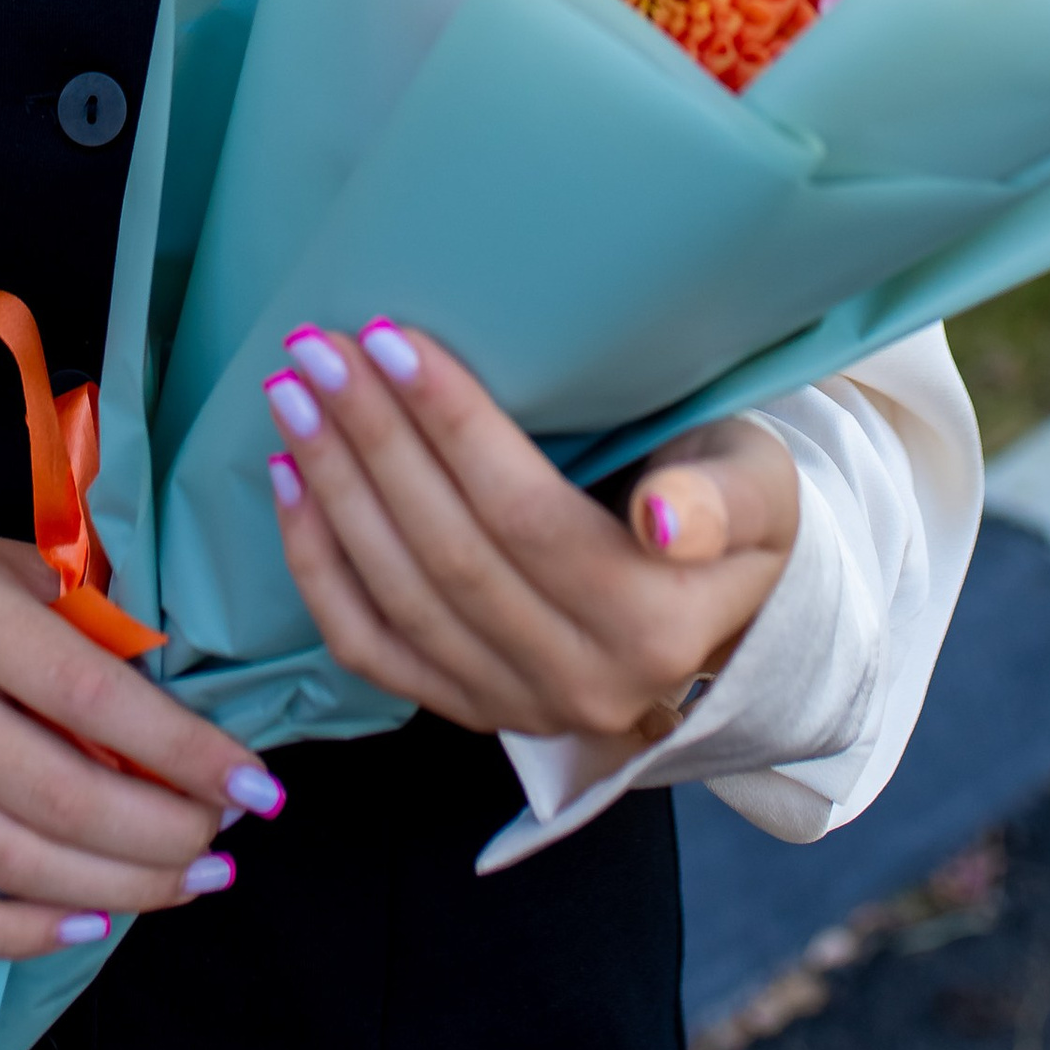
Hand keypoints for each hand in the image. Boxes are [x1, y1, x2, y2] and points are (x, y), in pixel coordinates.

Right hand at [0, 533, 283, 957]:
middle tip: (223, 843)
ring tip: (191, 880)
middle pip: (63, 797)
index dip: (184, 752)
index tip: (255, 788)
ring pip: (17, 865)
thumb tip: (194, 712)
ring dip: (123, 886)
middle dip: (165, 834)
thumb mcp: (23, 573)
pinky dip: (22, 934)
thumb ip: (98, 629)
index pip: (93, 695)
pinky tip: (92, 921)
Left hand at [262, 324, 798, 749]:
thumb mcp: (760, 486)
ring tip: (292, 396)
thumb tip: (664, 519)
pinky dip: (318, 568)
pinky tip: (289, 485)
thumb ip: (723, 501)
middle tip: (318, 347)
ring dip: (335, 490)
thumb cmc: (738, 509)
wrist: (731, 605)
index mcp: (655, 626)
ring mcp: (518, 708)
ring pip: (399, 599)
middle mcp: (582, 684)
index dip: (453, 428)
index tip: (392, 338)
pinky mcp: (470, 711)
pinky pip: (371, 650)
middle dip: (373, 442)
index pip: (527, 516)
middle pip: (449, 553)